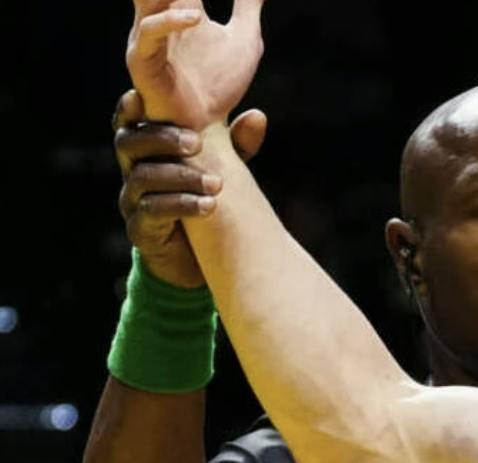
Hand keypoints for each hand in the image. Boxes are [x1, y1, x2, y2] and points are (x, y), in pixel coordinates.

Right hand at [113, 89, 266, 288]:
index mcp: (146, 151)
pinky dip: (182, 206)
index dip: (129, 109)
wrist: (197, 258)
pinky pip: (152, 212)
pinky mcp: (140, 230)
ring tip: (217, 185)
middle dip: (162, 139)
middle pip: (129, 144)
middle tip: (197, 144)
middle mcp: (132, 172)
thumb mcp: (222, 169)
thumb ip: (235, 144)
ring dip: (181, 177)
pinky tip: (209, 206)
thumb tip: (257, 115)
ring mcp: (132, 201)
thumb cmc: (204, 200)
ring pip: (143, 178)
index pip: (128, 123)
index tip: (144, 98)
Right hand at [126, 0, 264, 130]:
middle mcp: (159, 14)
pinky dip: (171, 20)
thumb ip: (248, 5)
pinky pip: (149, 33)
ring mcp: (147, 35)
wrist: (208, 123)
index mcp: (182, 6)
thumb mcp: (245, 39)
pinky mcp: (141, 59)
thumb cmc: (219, 82)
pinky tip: (196, 17)